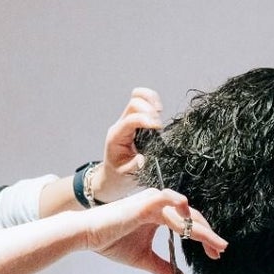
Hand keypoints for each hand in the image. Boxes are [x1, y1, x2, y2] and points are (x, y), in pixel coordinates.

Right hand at [83, 188, 228, 273]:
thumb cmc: (111, 241)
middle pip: (192, 217)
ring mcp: (153, 201)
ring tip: (213, 243)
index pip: (189, 223)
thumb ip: (163, 267)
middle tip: (220, 250)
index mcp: (160, 213)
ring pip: (185, 212)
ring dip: (200, 227)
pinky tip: (190, 219)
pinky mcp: (144, 202)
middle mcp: (159, 204)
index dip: (204, 238)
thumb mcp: (144, 259)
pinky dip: (180, 206)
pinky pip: (168, 200)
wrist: (88, 235)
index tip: (216, 253)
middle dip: (208, 235)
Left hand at [93, 88, 162, 203]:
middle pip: (134, 102)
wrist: (113, 176)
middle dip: (149, 109)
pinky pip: (143, 103)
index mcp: (116, 136)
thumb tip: (143, 158)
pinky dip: (153, 103)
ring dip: (151, 101)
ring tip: (159, 112)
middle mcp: (121, 125)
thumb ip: (134, 167)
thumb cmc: (119, 175)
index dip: (146, 120)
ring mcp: (128, 121)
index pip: (131, 120)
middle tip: (159, 124)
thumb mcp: (126, 175)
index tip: (159, 128)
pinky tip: (159, 113)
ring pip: (138, 97)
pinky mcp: (136, 121)